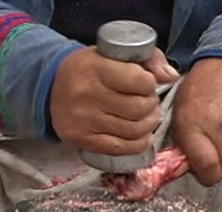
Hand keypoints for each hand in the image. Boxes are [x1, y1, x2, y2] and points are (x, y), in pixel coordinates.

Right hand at [50, 47, 178, 155]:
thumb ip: (147, 58)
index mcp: (95, 68)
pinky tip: (142, 136)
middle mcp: (86, 95)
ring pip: (133, 130)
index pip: (139, 81)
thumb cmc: (89, 69)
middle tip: (149, 102)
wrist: (51, 88)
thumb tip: (171, 76)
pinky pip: (120, 148)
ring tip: (148, 118)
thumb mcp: (113, 53)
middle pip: (139, 109)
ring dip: (148, 125)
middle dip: (151, 106)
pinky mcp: (82, 140)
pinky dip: (138, 144)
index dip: (150, 84)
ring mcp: (83, 120)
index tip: (146, 84)